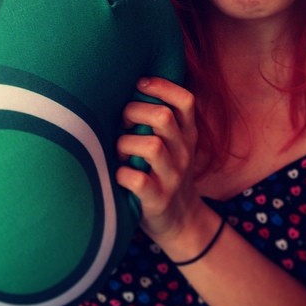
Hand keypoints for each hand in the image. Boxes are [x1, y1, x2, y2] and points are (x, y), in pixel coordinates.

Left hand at [116, 78, 204, 241]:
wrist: (181, 222)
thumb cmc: (165, 171)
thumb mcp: (174, 144)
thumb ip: (159, 119)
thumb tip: (126, 86)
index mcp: (187, 134)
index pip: (185, 100)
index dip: (161, 86)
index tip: (140, 83)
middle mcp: (184, 152)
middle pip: (163, 117)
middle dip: (134, 112)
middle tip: (122, 122)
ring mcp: (173, 177)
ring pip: (151, 147)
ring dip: (126, 144)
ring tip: (120, 152)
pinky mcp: (158, 200)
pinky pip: (137, 180)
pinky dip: (121, 173)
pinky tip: (118, 173)